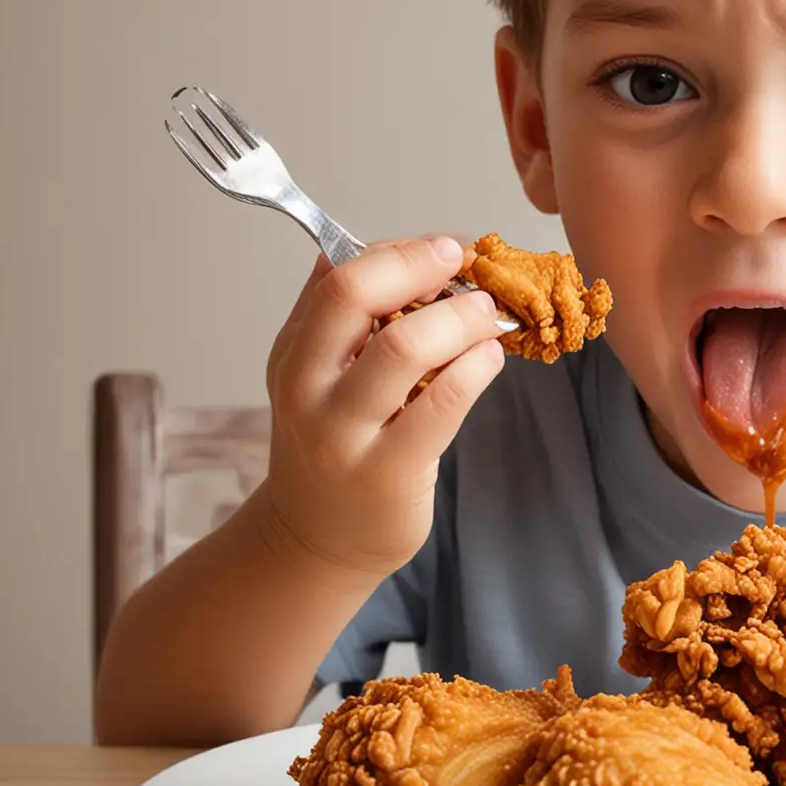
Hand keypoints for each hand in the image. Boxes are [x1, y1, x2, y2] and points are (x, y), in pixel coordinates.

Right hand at [256, 235, 506, 576]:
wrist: (317, 538)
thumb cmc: (337, 443)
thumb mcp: (321, 375)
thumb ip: (350, 318)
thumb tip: (404, 248)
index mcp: (293, 352)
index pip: (337, 274)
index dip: (398, 250)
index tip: (443, 248)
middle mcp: (307, 388)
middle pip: (353, 295)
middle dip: (420, 265)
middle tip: (465, 264)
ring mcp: (343, 433)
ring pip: (404, 347)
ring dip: (460, 316)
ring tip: (489, 313)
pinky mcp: (388, 471)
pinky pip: (443, 402)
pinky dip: (478, 365)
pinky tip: (491, 357)